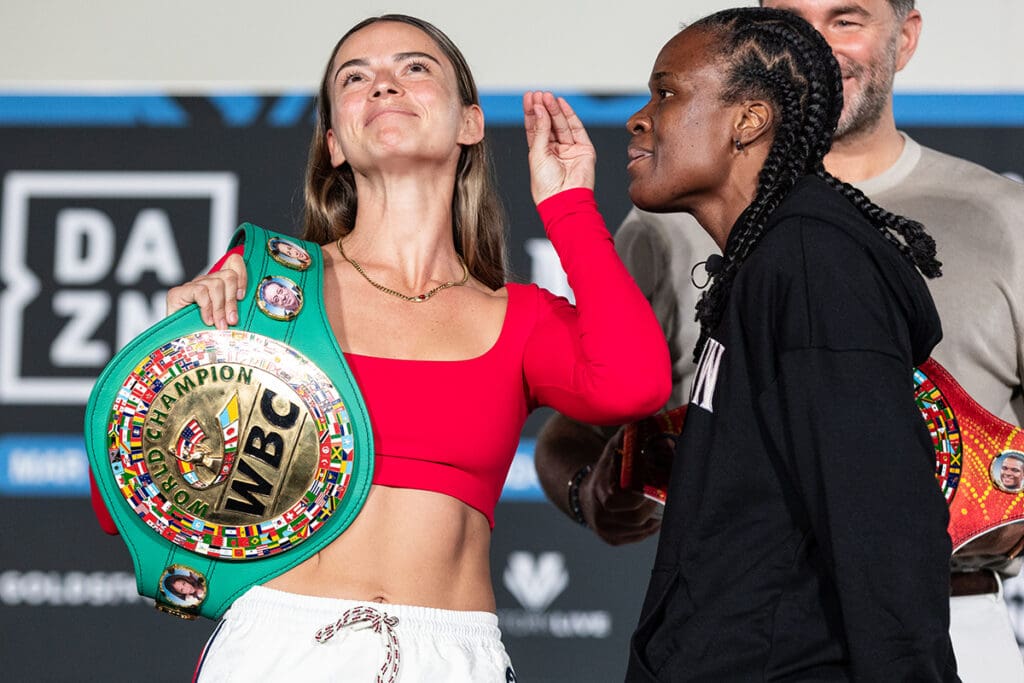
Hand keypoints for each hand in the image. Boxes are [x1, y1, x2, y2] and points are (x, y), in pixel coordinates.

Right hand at [165, 253, 245, 328]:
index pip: (234, 262)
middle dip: (232, 300)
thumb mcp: (229, 319)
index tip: (242, 297)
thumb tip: (253, 310)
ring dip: (220, 308)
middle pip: (228, 275)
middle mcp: (206, 281)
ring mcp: (191, 286)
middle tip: (232, 320)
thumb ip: (238, 310)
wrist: (180, 343)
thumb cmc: (208, 333)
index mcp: (220, 284)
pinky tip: (207, 321)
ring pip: (216, 284)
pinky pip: (200, 292)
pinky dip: (207, 308)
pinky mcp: (177, 293)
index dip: (242, 275)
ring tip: (220, 325)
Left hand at [523, 91, 595, 203]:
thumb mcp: (537, 154)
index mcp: (540, 153)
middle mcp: (555, 150)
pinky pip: (576, 128)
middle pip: (548, 124)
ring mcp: (570, 149)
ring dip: (554, 109)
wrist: (564, 200)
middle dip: (543, 108)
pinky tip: (561, 104)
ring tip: (547, 97)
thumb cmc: (546, 186)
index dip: (532, 113)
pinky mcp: (584, 149)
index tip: (529, 98)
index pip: (535, 128)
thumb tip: (540, 110)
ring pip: (561, 124)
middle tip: (538, 95)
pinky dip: (569, 115)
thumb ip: (540, 131)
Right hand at [580, 427, 661, 544]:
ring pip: (638, 529)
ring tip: (663, 505)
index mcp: (600, 493)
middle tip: (665, 494)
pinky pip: (636, 537)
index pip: (629, 498)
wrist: (583, 495)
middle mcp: (600, 515)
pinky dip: (648, 528)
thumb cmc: (604, 471)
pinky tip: (655, 518)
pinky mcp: (611, 540)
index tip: (658, 483)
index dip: (646, 492)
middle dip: (653, 505)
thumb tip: (644, 420)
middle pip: (636, 516)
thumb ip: (625, 439)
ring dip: (654, 517)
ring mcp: (605, 530)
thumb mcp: (611, 452)